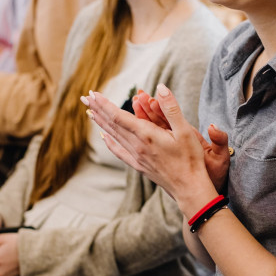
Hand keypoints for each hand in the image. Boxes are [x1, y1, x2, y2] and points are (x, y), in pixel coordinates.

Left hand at [82, 83, 216, 213]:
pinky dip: (110, 142)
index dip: (104, 104)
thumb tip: (161, 87)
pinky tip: (104, 137)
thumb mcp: (185, 130)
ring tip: (90, 112)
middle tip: (85, 98)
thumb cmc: (190, 159)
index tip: (92, 93)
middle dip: (97, 109)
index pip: (118, 116)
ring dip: (101, 122)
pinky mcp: (138, 165)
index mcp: (146, 135)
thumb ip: (170, 108)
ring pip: (113, 136)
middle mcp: (137, 146)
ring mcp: (136, 157)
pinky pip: (119, 151)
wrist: (189, 188)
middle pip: (112, 124)